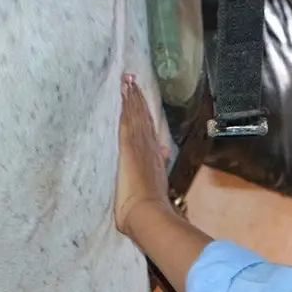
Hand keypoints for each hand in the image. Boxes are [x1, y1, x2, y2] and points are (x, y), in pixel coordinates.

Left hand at [115, 73, 170, 236]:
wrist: (147, 212)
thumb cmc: (148, 210)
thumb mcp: (156, 188)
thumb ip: (158, 170)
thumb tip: (164, 152)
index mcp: (154, 159)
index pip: (148, 132)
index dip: (145, 116)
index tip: (141, 102)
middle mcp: (149, 148)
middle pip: (144, 119)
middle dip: (139, 100)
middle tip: (133, 80)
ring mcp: (140, 144)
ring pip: (137, 115)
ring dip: (133, 97)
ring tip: (128, 79)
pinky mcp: (130, 144)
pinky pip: (129, 119)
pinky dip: (129, 104)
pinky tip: (127, 90)